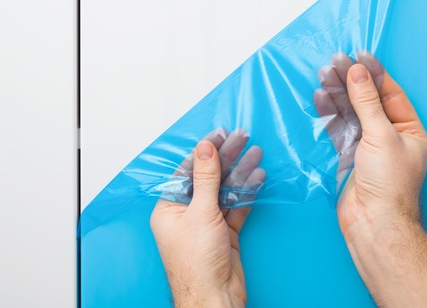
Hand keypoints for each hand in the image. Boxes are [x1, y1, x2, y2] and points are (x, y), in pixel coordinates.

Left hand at [150, 129, 265, 307]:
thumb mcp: (201, 212)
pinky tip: (257, 177)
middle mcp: (186, 214)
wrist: (214, 297)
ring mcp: (206, 223)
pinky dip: (247, 192)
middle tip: (242, 136)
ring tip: (255, 152)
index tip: (219, 134)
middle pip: (208, 178)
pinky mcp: (225, 233)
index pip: (187, 171)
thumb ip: (206, 178)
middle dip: (226, 157)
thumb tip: (205, 148)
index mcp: (169, 208)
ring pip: (224, 191)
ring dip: (240, 172)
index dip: (204, 151)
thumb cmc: (197, 263)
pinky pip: (236, 206)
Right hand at [314, 51, 426, 235]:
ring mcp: (369, 147)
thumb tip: (358, 73)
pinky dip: (330, 114)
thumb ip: (367, 102)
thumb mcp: (381, 135)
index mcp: (410, 131)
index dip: (375, 74)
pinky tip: (320, 97)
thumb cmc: (388, 183)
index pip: (391, 94)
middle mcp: (390, 137)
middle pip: (369, 101)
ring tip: (323, 74)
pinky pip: (339, 129)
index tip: (358, 55)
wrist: (373, 223)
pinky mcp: (350, 157)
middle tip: (334, 62)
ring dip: (338, 94)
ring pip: (352, 113)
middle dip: (352, 81)